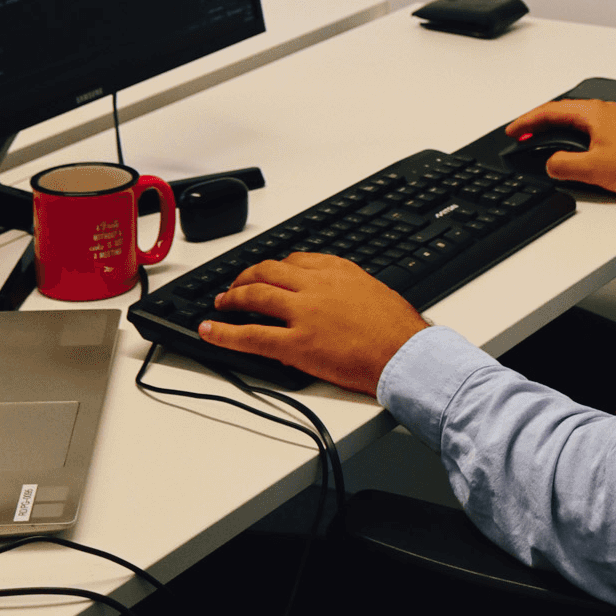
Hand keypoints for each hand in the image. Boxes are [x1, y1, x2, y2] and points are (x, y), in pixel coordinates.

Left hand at [198, 252, 429, 394]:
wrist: (406, 354)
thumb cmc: (399, 329)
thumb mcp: (375, 292)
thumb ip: (350, 290)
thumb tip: (341, 298)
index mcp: (337, 271)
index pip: (296, 261)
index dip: (276, 268)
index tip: (269, 273)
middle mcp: (315, 286)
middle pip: (269, 272)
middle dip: (247, 277)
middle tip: (236, 285)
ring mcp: (303, 313)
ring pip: (255, 297)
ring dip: (232, 298)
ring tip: (221, 302)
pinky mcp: (296, 344)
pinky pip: (251, 336)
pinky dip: (224, 333)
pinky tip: (209, 331)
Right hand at [506, 99, 615, 199]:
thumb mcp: (594, 168)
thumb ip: (564, 165)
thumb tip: (550, 163)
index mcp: (593, 113)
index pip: (550, 112)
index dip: (527, 121)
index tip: (514, 130)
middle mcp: (604, 111)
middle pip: (562, 112)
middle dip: (539, 124)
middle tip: (523, 135)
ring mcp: (615, 120)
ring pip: (577, 120)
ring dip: (556, 130)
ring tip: (542, 142)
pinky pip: (589, 129)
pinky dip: (573, 136)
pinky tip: (574, 149)